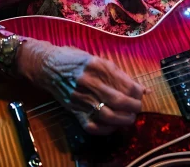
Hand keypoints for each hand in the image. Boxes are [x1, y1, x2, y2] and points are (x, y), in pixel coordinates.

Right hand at [17, 40, 145, 134]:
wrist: (47, 65)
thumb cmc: (75, 60)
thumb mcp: (99, 60)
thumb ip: (119, 75)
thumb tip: (142, 89)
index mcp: (99, 66)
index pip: (126, 85)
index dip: (138, 93)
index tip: (142, 95)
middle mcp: (90, 82)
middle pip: (119, 100)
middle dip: (134, 107)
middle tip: (138, 108)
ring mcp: (80, 97)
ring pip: (107, 114)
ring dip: (123, 120)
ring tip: (129, 118)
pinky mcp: (73, 109)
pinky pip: (91, 125)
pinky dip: (105, 129)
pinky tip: (113, 125)